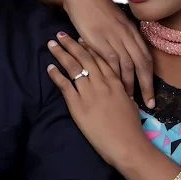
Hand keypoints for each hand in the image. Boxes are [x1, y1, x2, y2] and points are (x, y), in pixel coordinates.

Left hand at [46, 32, 149, 167]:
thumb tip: (120, 90)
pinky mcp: (77, 105)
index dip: (89, 47)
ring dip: (61, 54)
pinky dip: (56, 75)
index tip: (80, 38)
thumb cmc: (131, 128)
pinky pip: (65, 85)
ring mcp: (88, 92)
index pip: (101, 58)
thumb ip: (122, 93)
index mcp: (115, 82)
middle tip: (61, 34)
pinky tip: (49, 67)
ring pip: (73, 67)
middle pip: (84, 58)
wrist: (126, 145)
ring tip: (52, 44)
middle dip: (71, 45)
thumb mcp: (129, 105)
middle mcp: (101, 83)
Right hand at [62, 0, 154, 107]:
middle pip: (143, 64)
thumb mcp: (114, 21)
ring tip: (131, 100)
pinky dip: (116, 75)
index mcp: (132, 30)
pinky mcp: (101, 39)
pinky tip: (114, 87)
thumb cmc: (95, 7)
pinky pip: (113, 61)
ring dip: (132, 84)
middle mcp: (128, 34)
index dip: (151, 77)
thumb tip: (125, 52)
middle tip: (149, 104)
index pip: (147, 58)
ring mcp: (115, 36)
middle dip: (147, 86)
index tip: (151, 94)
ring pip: (130, 65)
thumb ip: (121, 36)